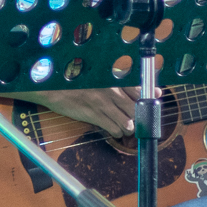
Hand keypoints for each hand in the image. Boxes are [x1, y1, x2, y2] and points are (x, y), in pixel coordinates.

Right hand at [14, 86, 138, 139]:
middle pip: (137, 109)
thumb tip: (138, 89)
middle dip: (138, 117)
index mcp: (114, 79)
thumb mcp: (98, 76)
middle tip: (135, 118)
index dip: (150, 99)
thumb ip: (118, 82)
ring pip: (129, 123)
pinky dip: (116, 131)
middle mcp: (113, 91)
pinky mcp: (95, 116)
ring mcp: (104, 104)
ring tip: (124, 125)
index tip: (153, 102)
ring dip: (129, 127)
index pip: (141, 91)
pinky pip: (114, 129)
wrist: (53, 87)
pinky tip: (113, 128)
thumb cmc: (75, 80)